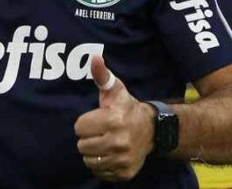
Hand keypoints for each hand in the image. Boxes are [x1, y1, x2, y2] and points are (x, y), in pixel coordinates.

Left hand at [74, 54, 155, 181]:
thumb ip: (102, 75)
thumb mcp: (115, 89)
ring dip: (93, 152)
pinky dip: (101, 165)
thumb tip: (94, 58)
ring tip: (103, 142)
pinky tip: (110, 153)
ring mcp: (123, 159)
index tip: (96, 119)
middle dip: (87, 138)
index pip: (79, 127)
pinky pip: (100, 172)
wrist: (152, 130)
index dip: (85, 123)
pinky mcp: (125, 172)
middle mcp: (119, 142)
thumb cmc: (127, 107)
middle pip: (82, 146)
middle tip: (99, 132)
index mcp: (113, 120)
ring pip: (89, 161)